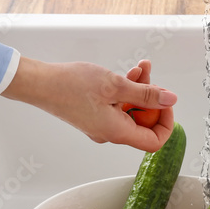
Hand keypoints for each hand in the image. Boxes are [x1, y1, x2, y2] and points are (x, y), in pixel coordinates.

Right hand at [1, 57, 175, 151]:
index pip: (154, 141)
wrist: (39, 83)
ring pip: (131, 110)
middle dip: (152, 98)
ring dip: (140, 89)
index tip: (165, 102)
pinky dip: (126, 90)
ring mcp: (101, 123)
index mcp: (117, 132)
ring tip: (142, 67)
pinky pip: (118, 105)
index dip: (166, 122)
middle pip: (144, 122)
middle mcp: (110, 132)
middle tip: (151, 78)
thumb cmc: (71, 85)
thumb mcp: (116, 85)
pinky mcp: (94, 113)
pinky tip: (130, 72)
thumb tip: (170, 99)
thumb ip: (146, 94)